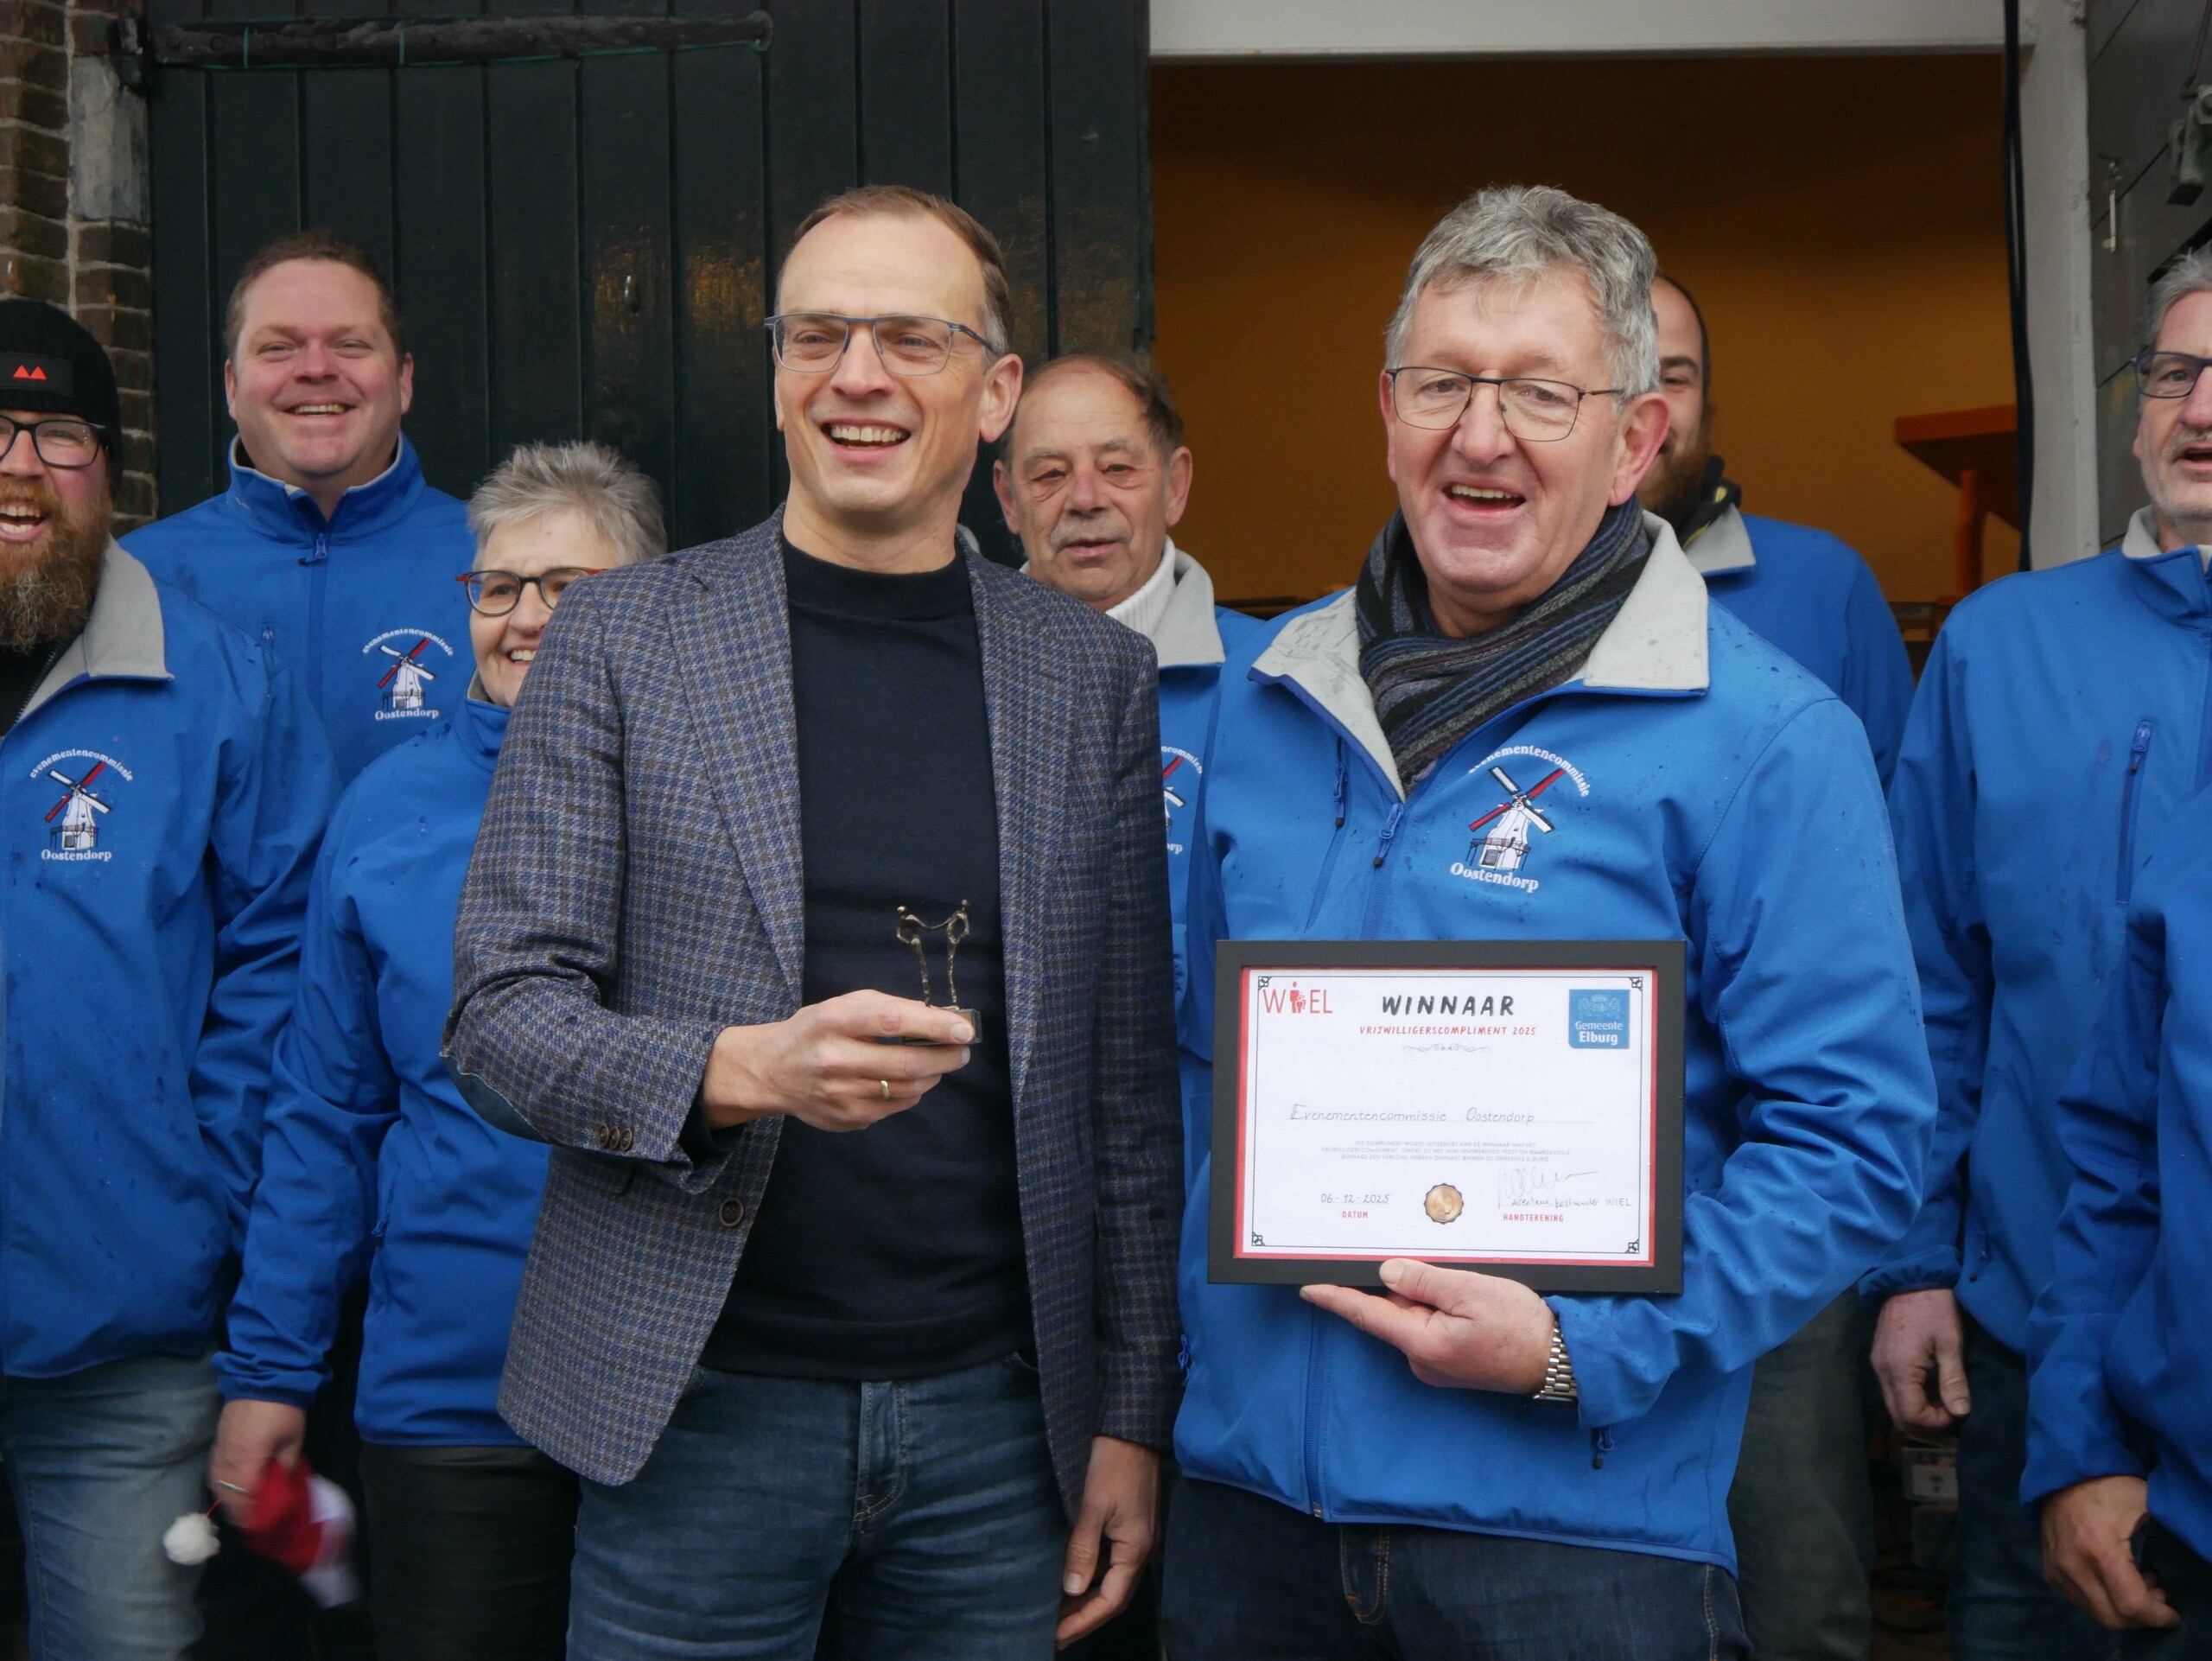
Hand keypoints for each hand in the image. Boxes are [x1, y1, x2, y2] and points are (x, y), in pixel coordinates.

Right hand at [206, 1398, 305, 1522]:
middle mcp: (227, 1460)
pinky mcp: (216, 1445)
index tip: (261, 1525)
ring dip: (229, 1499)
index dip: (252, 1514)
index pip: (244, 1497)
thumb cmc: (282, 1410)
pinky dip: (222, 1486)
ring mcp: (218, 1452)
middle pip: (227, 1495)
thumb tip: (283, 1487)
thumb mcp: (292, 1440)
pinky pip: (214, 1474)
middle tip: (254, 1520)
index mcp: (247, 1460)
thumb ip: (286, 1467)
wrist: (262, 1379)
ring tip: (244, 1508)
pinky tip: (232, 1489)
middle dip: (240, 1511)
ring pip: (217, 1486)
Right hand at [700, 991, 972, 1132]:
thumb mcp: (843, 1006)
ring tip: (938, 1063)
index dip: (933, 1026)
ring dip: (932, 1075)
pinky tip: (909, 1080)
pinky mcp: (846, 1119)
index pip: (891, 1022)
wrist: (771, 1071)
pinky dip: (912, 1092)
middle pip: (906, 1064)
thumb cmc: (815, 1030)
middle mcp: (834, 1060)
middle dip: (945, 1057)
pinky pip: (895, 1107)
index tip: (964, 1029)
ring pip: (907, 1090)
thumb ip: (888, 1009)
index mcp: (833, 1021)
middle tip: (962, 1051)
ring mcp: (840, 1095)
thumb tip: (939, 1020)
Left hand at [1056, 1436, 1158, 1649]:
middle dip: (1085, 1620)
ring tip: (1060, 1617)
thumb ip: (1083, 1549)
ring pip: (1114, 1584)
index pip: (1110, 1602)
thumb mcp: (1093, 1507)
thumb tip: (1071, 1589)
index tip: (1056, 1636)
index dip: (1083, 1622)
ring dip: (1089, 1603)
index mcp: (1136, 1549)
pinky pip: (1114, 1567)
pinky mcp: (1132, 1530)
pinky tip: (1075, 1583)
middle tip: (1054, 1635)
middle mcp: (1142, 1551)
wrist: (1132, 1431)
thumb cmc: (1113, 1464)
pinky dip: (1094, 1581)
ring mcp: (1139, 1541)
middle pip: (1114, 1599)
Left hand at [1301, 1259, 1552, 1392]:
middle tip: (1420, 1260)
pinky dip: (1436, 1306)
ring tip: (1459, 1283)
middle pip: (1392, 1310)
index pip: (1367, 1315)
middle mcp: (1422, 1359)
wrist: (1559, 1360)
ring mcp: (1435, 1362)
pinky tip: (1462, 1296)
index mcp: (1423, 1343)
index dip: (1336, 1298)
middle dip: (1398, 1284)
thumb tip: (1386, 1273)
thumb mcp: (1472, 1291)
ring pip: (1413, 1315)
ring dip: (1423, 1294)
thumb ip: (1424, 1281)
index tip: (1308, 1287)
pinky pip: (1430, 1324)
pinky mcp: (1449, 1359)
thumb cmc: (1521, 1327)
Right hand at [1872, 1288, 1970, 1431]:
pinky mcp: (1881, 1357)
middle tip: (1951, 1412)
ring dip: (1919, 1408)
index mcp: (1899, 1369)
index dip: (1936, 1422)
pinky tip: (1931, 1384)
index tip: (1958, 1412)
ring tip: (1944, 1398)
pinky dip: (1912, 1395)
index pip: (1911, 1415)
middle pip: (1898, 1415)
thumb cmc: (1935, 1308)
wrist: (1911, 1276)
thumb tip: (1961, 1413)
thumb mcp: (1950, 1343)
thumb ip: (1953, 1381)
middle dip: (1926, 1421)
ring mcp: (1878, 1364)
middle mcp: (1882, 1371)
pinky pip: (1893, 1388)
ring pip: (1894, 1403)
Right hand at [2041, 1476, 2179, 1629]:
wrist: (2064, 1472)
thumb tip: (2171, 1577)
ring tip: (2138, 1587)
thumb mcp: (2145, 1507)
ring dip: (2122, 1610)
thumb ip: (2161, 1544)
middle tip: (2157, 1596)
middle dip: (2141, 1617)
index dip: (2156, 1615)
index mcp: (2099, 1549)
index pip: (2130, 1604)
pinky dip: (2103, 1602)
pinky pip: (2081, 1602)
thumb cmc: (2110, 1486)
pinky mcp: (2050, 1571)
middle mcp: (2072, 1565)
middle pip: (2112, 1618)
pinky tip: (2115, 1581)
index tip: (2173, 1612)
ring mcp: (2057, 1569)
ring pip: (2096, 1614)